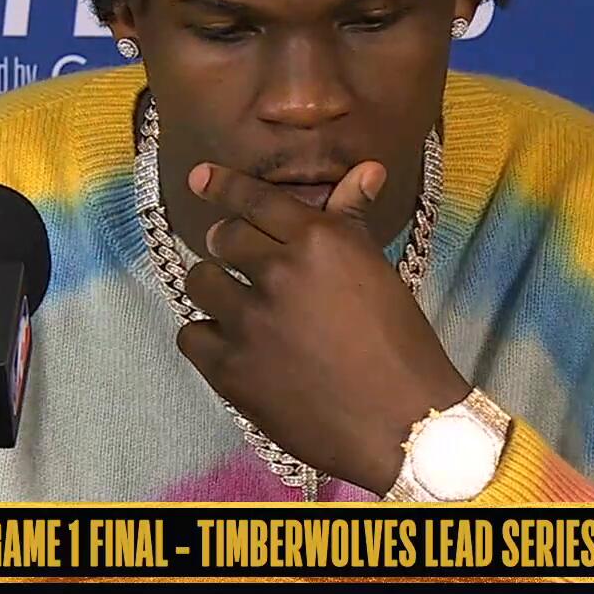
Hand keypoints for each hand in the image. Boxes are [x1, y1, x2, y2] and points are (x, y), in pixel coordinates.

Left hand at [175, 161, 471, 492]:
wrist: (403, 424)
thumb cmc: (402, 347)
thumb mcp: (379, 274)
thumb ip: (353, 221)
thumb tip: (364, 169)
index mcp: (321, 241)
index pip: (256, 200)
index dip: (223, 185)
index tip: (199, 178)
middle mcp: (280, 272)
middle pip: (224, 238)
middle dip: (229, 246)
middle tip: (242, 264)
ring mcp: (250, 321)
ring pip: (201, 281)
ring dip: (215, 290)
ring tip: (238, 308)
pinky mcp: (231, 368)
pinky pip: (191, 334)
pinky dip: (207, 336)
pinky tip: (232, 346)